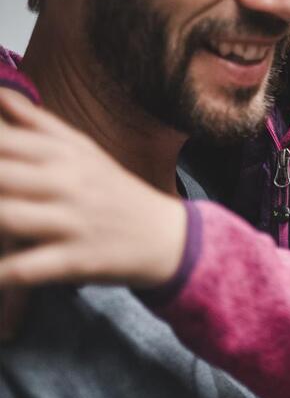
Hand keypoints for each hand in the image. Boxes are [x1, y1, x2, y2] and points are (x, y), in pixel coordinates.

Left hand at [0, 90, 186, 294]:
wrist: (165, 237)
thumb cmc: (114, 191)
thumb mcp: (82, 150)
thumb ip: (37, 124)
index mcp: (63, 153)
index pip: (5, 140)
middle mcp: (66, 182)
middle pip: (2, 175)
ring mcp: (71, 222)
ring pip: (9, 217)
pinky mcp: (76, 260)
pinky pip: (29, 268)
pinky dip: (0, 272)